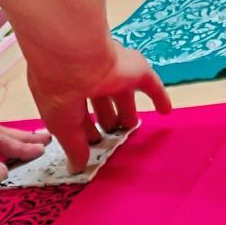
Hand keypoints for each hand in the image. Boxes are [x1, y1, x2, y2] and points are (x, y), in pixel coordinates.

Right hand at [25, 39, 170, 172]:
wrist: (74, 56)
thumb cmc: (59, 92)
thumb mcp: (61, 126)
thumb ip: (73, 147)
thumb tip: (77, 168)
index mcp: (65, 89)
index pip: (77, 113)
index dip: (84, 130)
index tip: (91, 145)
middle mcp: (88, 79)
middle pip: (101, 102)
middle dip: (106, 119)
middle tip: (112, 134)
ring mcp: (113, 73)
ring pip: (123, 95)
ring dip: (126, 110)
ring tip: (131, 125)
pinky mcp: (135, 70)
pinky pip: (151, 85)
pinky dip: (159, 98)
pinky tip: (166, 110)